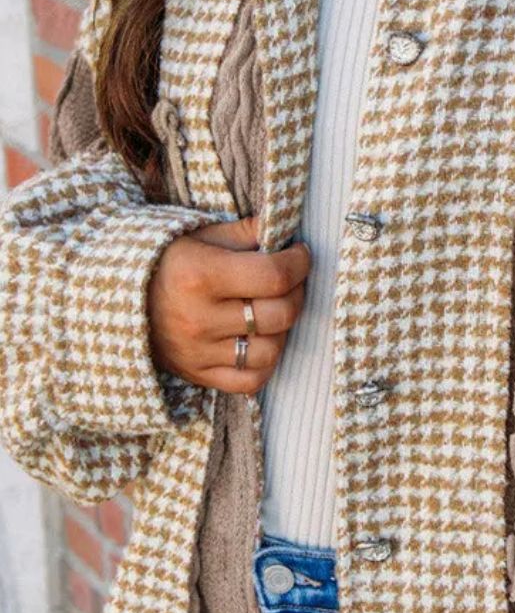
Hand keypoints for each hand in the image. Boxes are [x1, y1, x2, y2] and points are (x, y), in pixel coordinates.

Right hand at [148, 214, 309, 393]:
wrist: (117, 297)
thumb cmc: (166, 261)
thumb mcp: (200, 235)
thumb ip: (245, 232)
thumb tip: (284, 231)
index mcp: (200, 275)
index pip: (274, 275)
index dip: (299, 264)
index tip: (299, 254)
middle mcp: (199, 318)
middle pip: (279, 314)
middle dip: (296, 292)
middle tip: (290, 280)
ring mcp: (198, 352)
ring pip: (270, 350)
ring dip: (281, 329)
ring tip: (272, 310)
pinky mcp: (198, 375)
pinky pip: (250, 381)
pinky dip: (264, 362)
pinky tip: (259, 340)